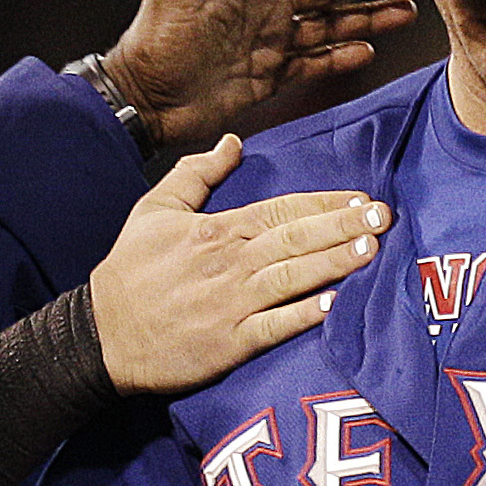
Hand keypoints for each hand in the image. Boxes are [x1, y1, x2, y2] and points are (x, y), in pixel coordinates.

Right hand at [88, 138, 388, 394]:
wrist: (102, 335)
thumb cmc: (129, 273)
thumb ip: (196, 173)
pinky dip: (304, 316)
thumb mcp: (154, 209)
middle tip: (383, 217)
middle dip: (343, 226)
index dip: (324, 204)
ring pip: (292, 277)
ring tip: (371, 250)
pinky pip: (274, 327)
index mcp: (217, 230)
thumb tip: (231, 142)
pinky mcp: (229, 343)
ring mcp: (231, 304)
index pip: (281, 209)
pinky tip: (336, 304)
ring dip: (333, 262)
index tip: (360, 198)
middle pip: (296, 238)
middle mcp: (229, 263)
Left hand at [104, 0, 424, 148]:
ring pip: (330, 23)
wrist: (143, 100)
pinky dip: (340, 57)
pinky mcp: (269, 77)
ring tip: (406, 11)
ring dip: (368, 16)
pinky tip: (368, 50)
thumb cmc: (153, 40)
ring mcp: (270, 42)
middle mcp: (265, 6)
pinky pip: (313, 63)